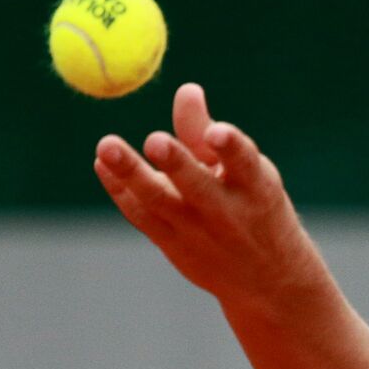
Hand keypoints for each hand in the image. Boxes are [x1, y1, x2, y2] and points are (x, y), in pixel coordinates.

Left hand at [93, 83, 323, 309]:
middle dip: (177, 164)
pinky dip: (120, 190)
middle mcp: (227, 212)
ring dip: (131, 174)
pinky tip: (102, 164)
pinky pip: (141, 215)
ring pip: (160, 202)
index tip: (217, 133)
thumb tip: (186, 89)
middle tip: (155, 140)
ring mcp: (198, 233)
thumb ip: (208, 134)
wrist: (266, 279)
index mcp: (256, 187)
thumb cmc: (254, 207)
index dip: (231, 146)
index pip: (244, 163)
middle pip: (197, 186)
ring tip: (106, 146)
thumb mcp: (247, 173)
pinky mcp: (173, 246)